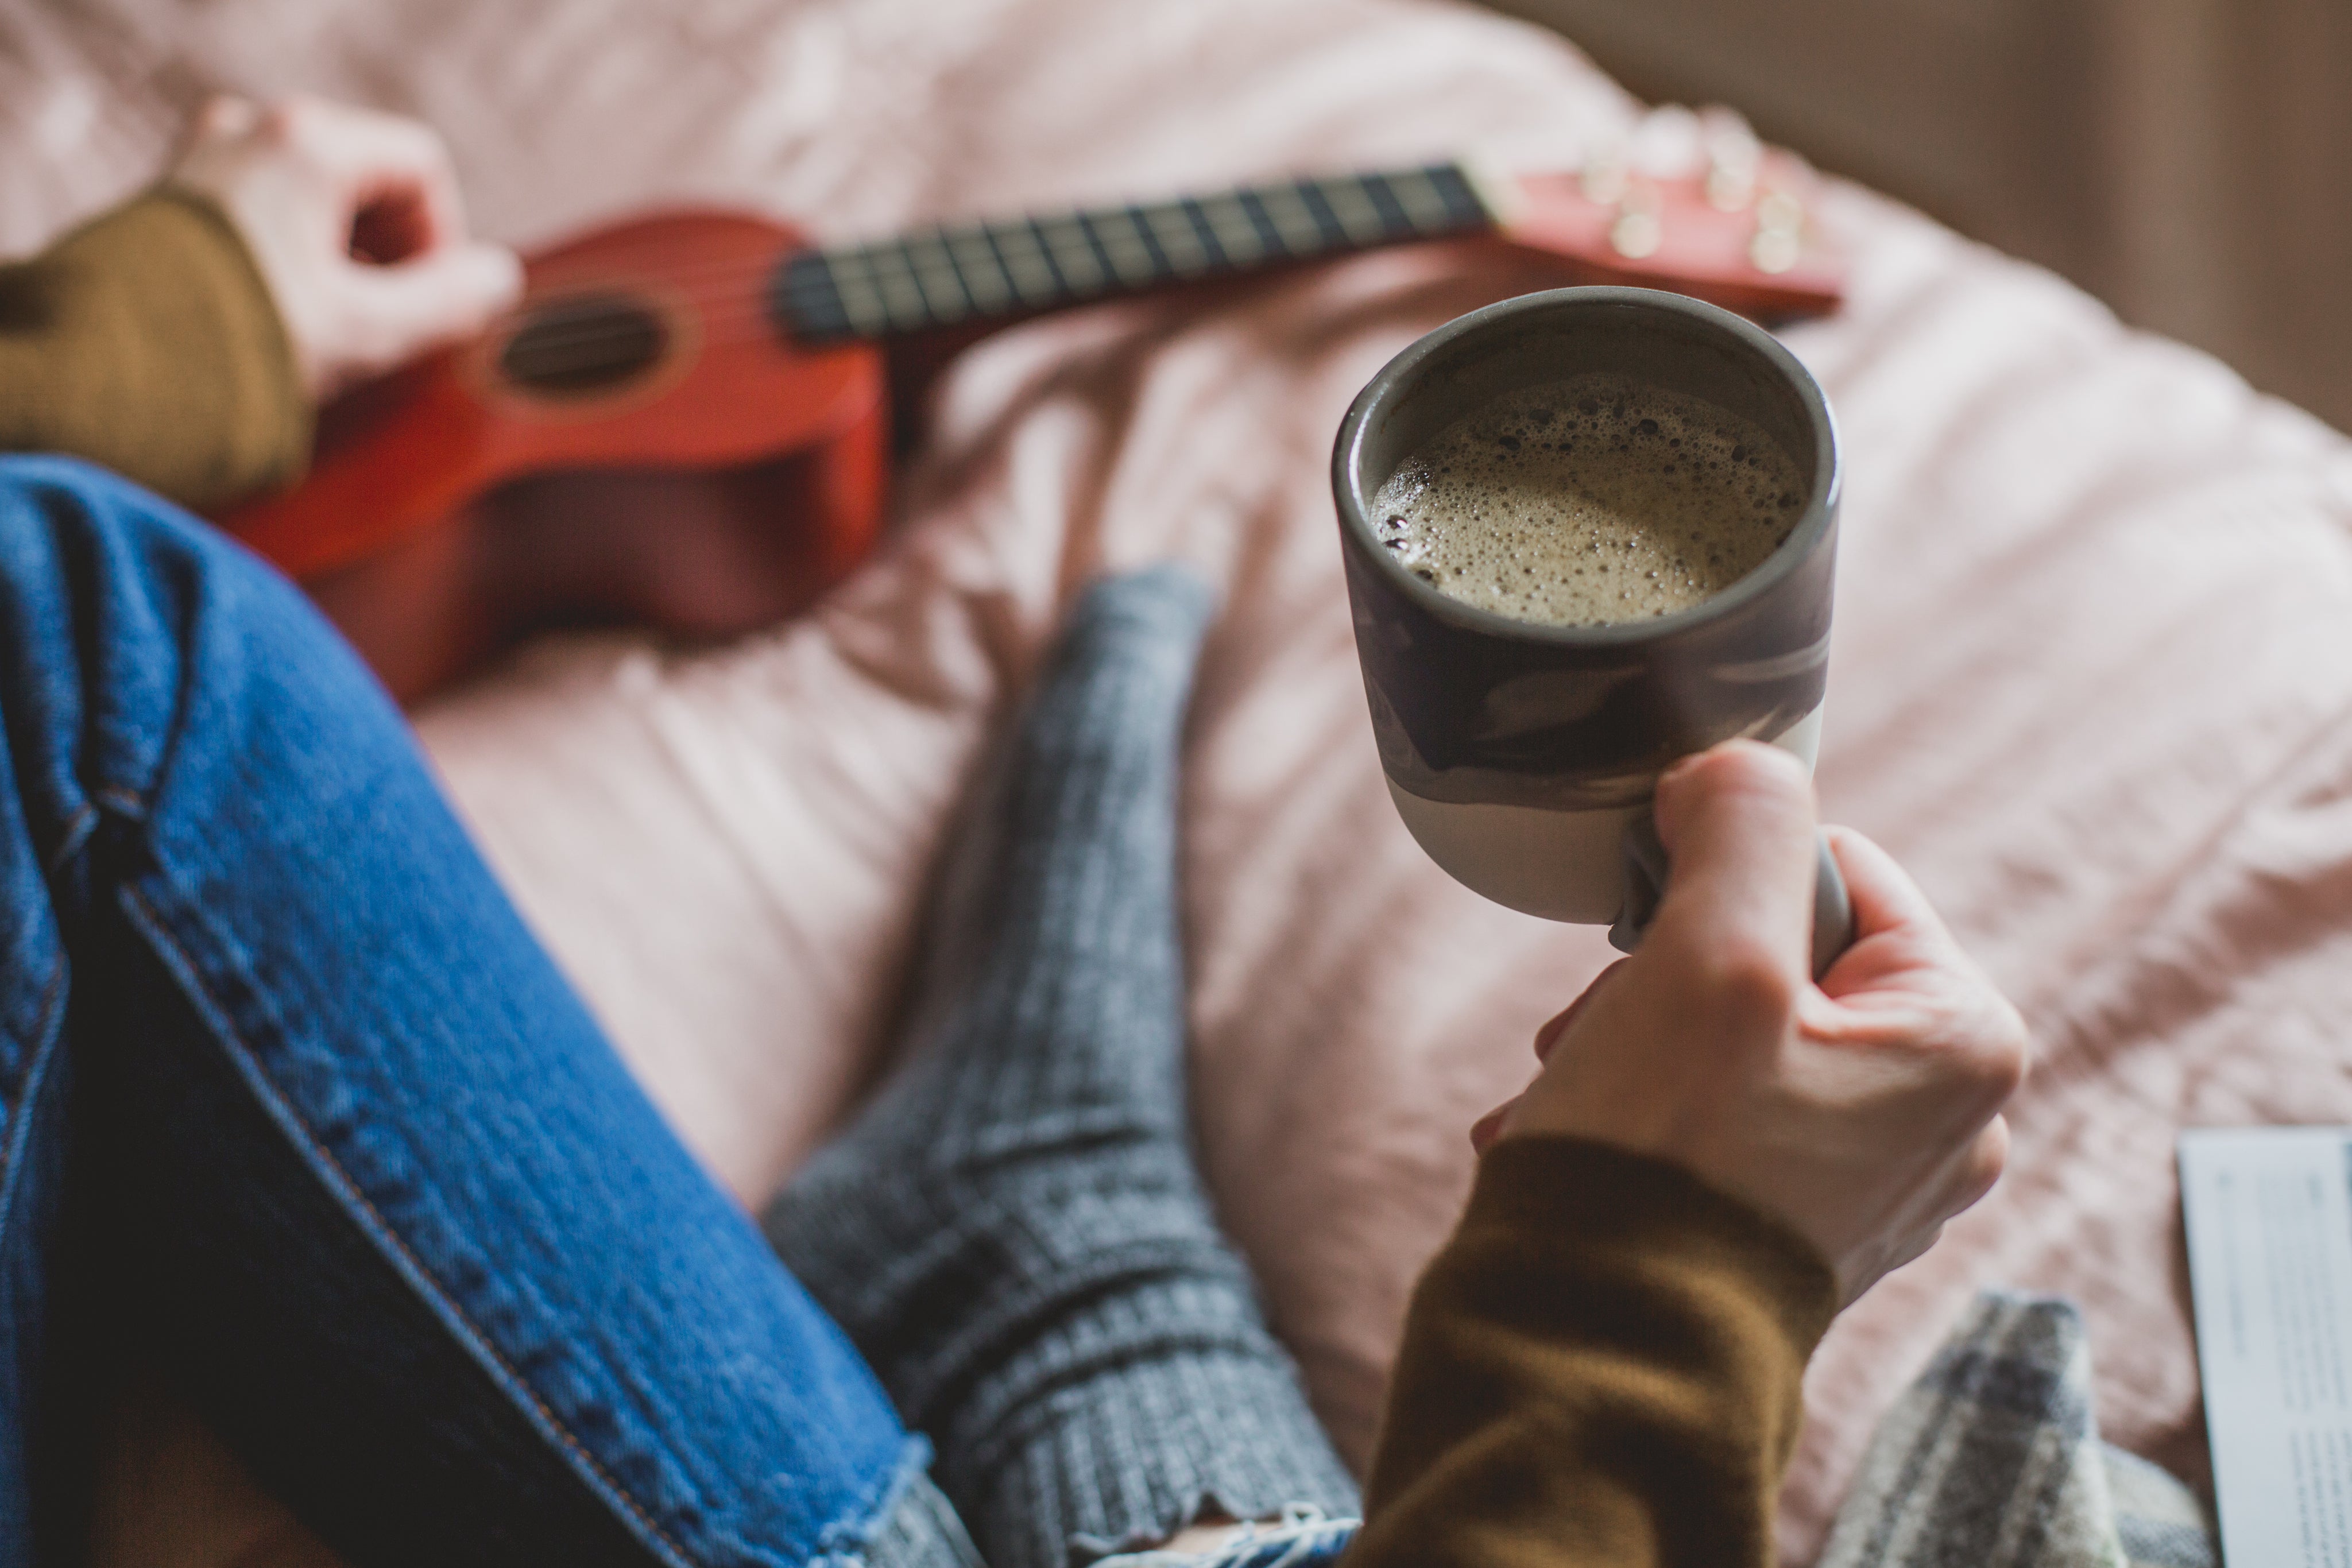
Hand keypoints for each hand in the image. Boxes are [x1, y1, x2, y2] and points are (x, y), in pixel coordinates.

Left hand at [168, 95, 521, 399]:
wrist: (112, 371)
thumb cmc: (242, 345)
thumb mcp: (368, 332)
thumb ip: (449, 303)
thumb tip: (500, 279)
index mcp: (309, 144)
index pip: (420, 166)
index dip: (443, 237)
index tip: (428, 303)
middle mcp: (254, 130)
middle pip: (367, 177)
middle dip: (390, 250)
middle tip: (383, 321)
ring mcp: (208, 157)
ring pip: (316, 194)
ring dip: (343, 255)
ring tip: (330, 323)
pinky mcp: (177, 194)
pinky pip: (265, 206)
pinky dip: (292, 251)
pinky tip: (282, 311)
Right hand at [1472, 741, 2027, 1304]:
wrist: (1605, 1360)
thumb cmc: (1666, 1163)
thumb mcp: (1707, 955)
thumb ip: (1741, 824)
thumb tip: (1731, 769)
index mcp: (1962, 1039)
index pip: (1838, 868)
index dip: (1722, 881)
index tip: (1650, 943)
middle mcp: (1947, 1116)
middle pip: (1785, 953)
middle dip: (1669, 975)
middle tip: (1603, 1031)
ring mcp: (1877, 1180)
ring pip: (1743, 1031)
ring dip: (1641, 1041)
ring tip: (1581, 1092)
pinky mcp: (1806, 1227)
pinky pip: (1729, 1115)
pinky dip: (1647, 1111)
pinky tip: (1583, 1141)